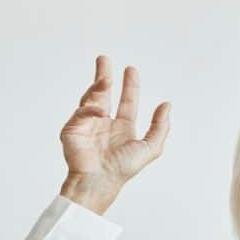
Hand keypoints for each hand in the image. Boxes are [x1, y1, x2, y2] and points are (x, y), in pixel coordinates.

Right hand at [59, 54, 170, 198]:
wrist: (99, 180)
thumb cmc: (123, 168)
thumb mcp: (150, 148)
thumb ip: (160, 127)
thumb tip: (167, 105)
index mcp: (123, 128)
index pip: (127, 102)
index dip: (130, 86)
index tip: (131, 69)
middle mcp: (105, 124)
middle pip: (104, 93)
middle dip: (104, 75)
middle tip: (103, 59)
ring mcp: (88, 125)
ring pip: (91, 98)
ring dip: (98, 85)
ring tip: (106, 76)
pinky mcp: (73, 129)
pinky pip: (81, 112)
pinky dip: (90, 109)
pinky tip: (99, 112)